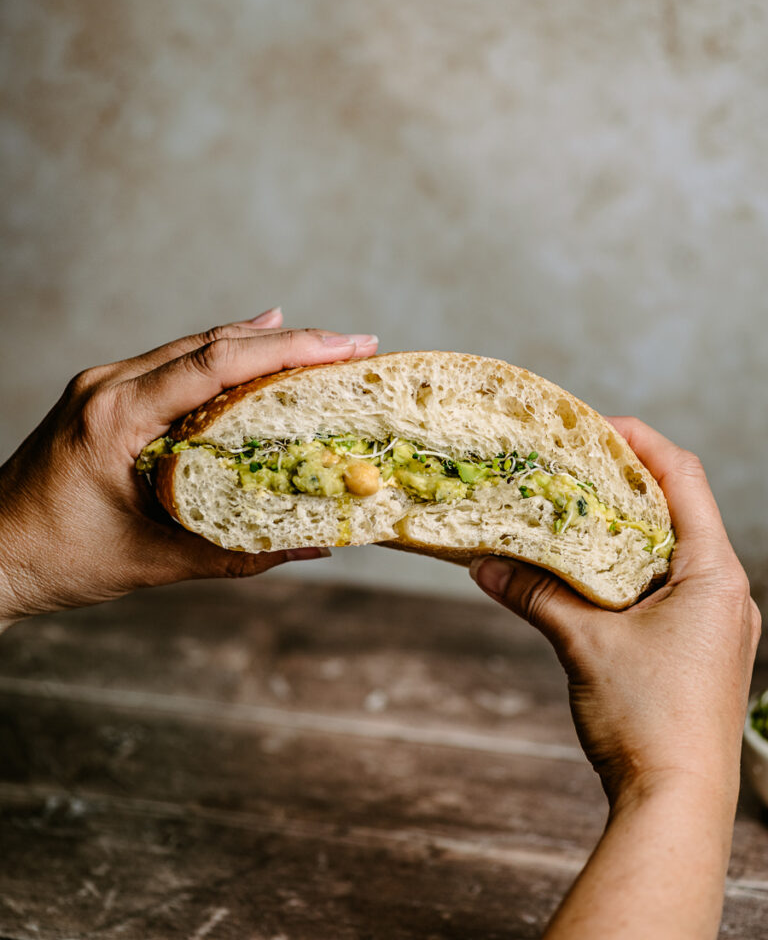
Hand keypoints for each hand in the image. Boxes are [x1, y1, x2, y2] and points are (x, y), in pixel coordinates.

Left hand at [0, 308, 378, 624]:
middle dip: (291, 342)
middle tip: (353, 346)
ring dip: (260, 345)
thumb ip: (236, 553)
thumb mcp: (153, 563)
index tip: (346, 348)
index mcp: (116, 417)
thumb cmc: (56, 561)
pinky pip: (174, 364)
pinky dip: (223, 358)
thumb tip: (313, 545)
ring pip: (195, 348)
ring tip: (322, 345)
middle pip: (213, 344)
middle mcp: (108, 386)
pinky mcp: (104, 396)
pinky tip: (256, 345)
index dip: (290, 352)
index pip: (216, 365)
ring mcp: (103, 385)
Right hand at [470, 416, 759, 806]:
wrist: (677, 805)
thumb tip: (482, 562)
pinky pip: (666, 586)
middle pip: (678, 509)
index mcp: (714, 574)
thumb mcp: (583, 645)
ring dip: (622, 528)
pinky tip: (585, 574)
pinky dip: (626, 569)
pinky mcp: (700, 648)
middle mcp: (726, 591)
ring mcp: (716, 622)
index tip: (589, 427)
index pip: (682, 478)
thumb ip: (535, 593)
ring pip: (671, 550)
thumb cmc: (647, 722)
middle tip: (568, 467)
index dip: (638, 442)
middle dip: (622, 483)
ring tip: (571, 514)